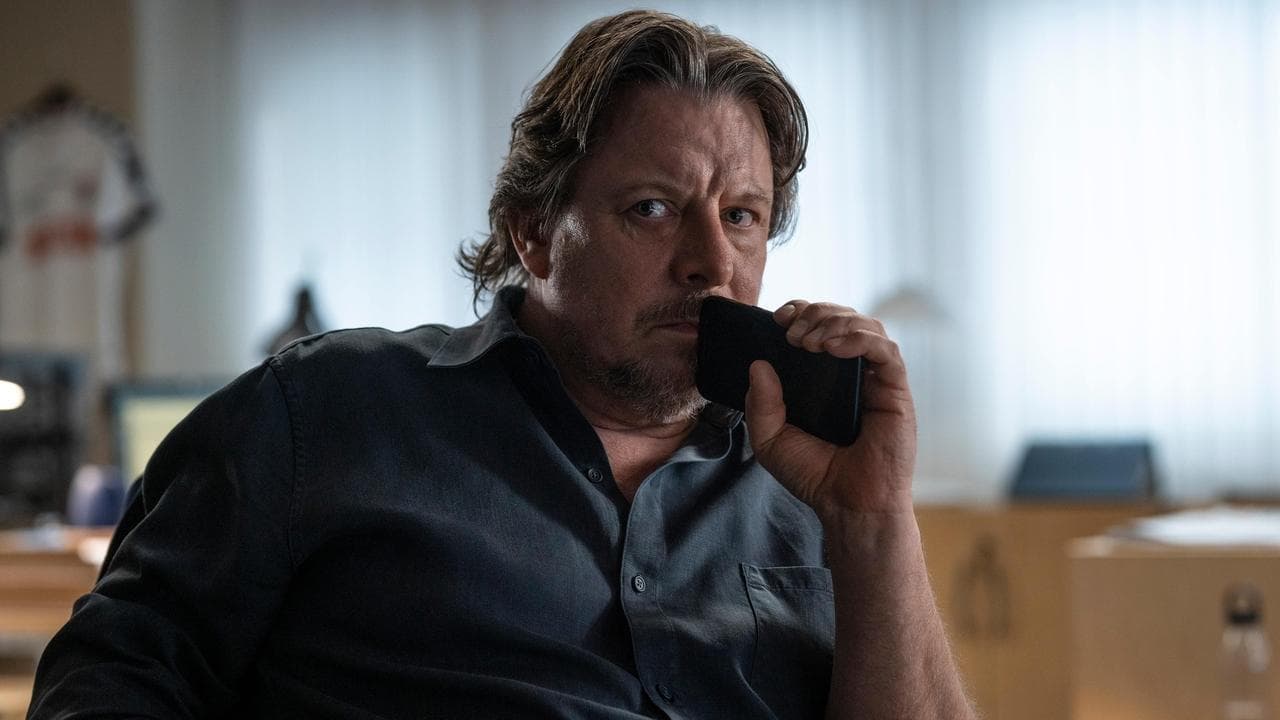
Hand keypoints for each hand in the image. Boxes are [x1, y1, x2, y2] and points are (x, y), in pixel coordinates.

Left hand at [744, 300, 916, 517]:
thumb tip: (758, 365)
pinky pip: (886, 350)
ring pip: (866, 326)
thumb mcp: (771, 440)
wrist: (848, 506)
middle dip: (815, 313)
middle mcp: (852, 373)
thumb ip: (761, 404)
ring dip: (835, 321)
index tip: (778, 319)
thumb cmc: (814, 476)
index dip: (801, 312)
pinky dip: (859, 339)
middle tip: (791, 333)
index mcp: (824, 378)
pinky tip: (832, 348)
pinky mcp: (896, 390)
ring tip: (809, 342)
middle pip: (843, 318)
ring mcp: (876, 380)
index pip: (819, 327)